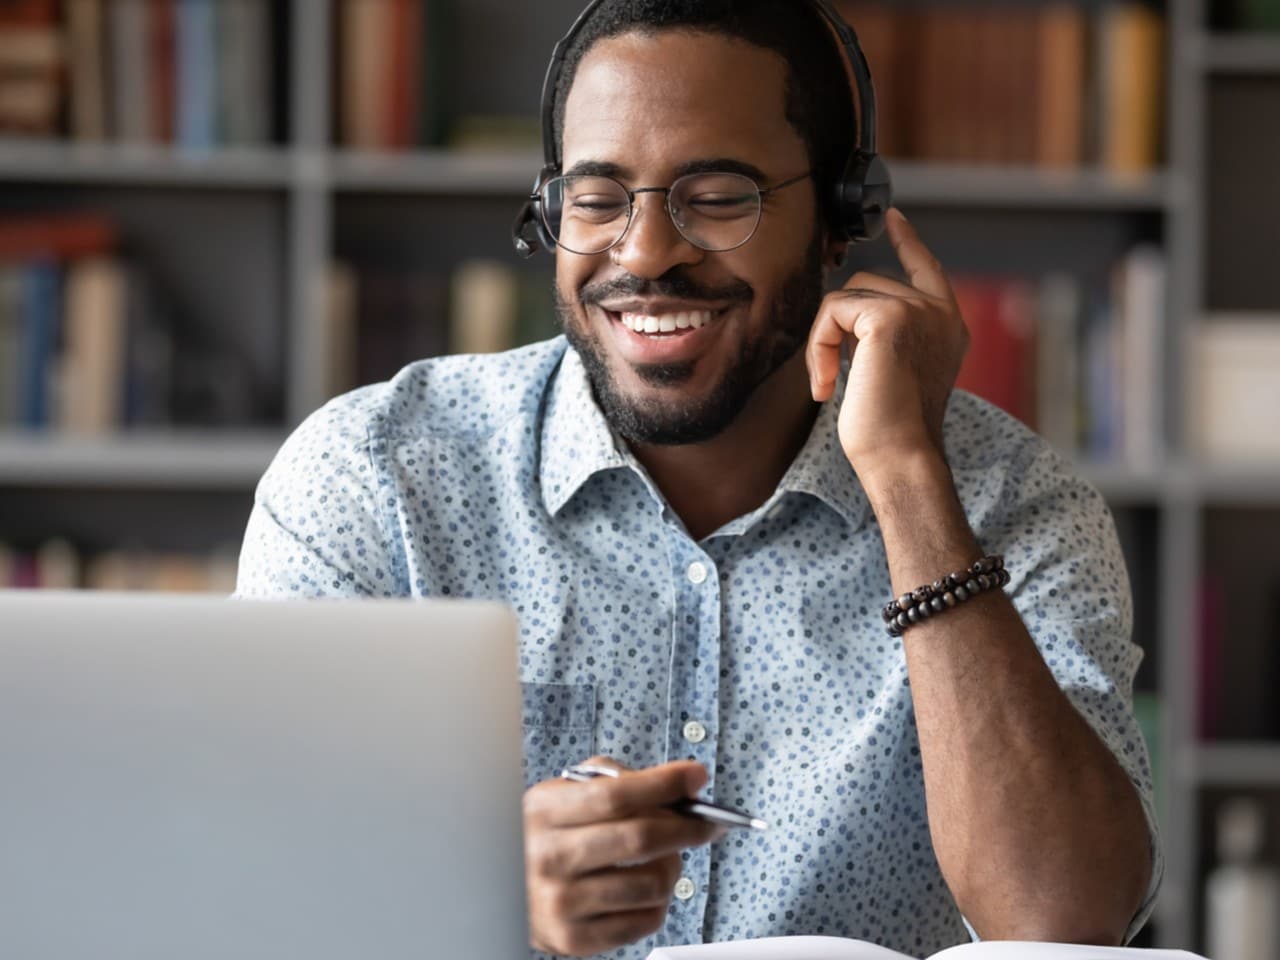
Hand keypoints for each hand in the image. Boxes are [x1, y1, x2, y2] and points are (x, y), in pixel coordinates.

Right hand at [523, 756, 725, 956]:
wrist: (501, 890)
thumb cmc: (545, 835)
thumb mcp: (562, 794)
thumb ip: (613, 780)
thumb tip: (678, 786)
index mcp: (544, 811)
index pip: (616, 795)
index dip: (664, 784)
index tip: (696, 776)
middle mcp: (548, 857)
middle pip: (641, 838)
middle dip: (689, 826)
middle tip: (708, 821)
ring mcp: (561, 902)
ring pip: (652, 883)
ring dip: (675, 866)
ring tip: (668, 857)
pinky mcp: (575, 939)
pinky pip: (646, 920)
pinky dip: (660, 901)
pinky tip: (648, 887)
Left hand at [806, 207, 967, 475]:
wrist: (901, 458)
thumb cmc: (891, 433)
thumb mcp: (894, 373)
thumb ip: (885, 336)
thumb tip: (846, 311)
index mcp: (948, 327)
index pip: (927, 269)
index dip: (908, 242)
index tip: (893, 217)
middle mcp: (940, 313)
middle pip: (866, 285)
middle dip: (836, 329)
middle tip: (829, 379)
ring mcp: (919, 310)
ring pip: (845, 297)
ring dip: (823, 341)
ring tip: (829, 384)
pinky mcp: (890, 316)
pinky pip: (832, 311)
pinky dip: (817, 346)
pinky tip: (826, 385)